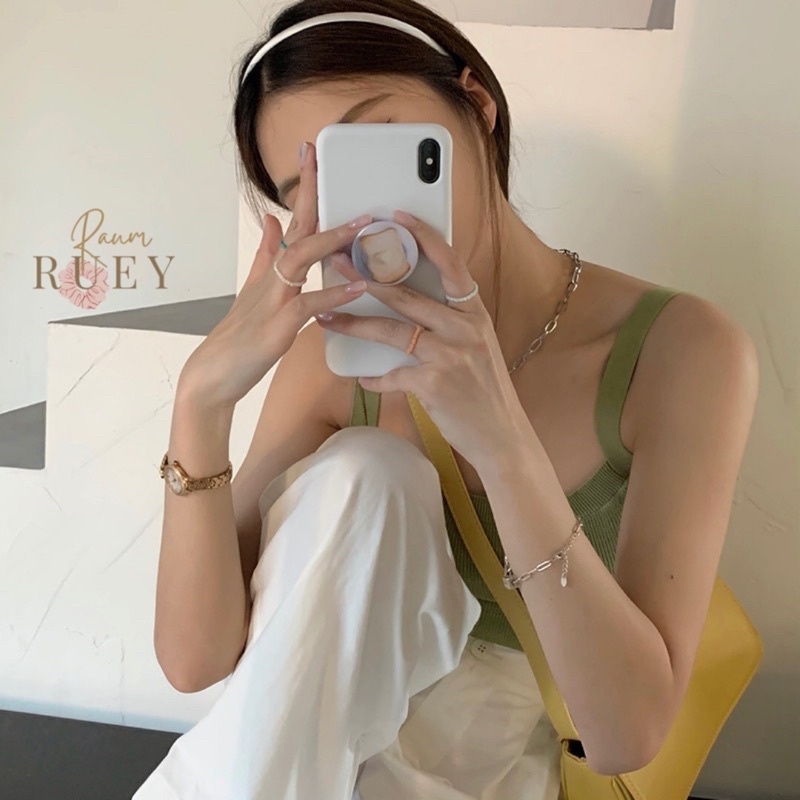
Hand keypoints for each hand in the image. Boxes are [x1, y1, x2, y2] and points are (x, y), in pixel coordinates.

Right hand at [179, 142, 370, 410]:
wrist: (213, 375)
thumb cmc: (239, 338)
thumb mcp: (253, 292)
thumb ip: (266, 258)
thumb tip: (274, 223)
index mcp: (270, 270)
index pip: (291, 221)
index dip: (302, 188)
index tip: (310, 153)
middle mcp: (270, 277)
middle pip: (293, 227)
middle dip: (309, 190)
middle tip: (319, 156)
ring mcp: (271, 300)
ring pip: (300, 258)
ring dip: (330, 238)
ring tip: (360, 224)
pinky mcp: (276, 327)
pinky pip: (307, 304)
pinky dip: (332, 294)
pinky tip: (357, 287)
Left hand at [318, 210, 527, 466]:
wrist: (501, 434)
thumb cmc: (484, 388)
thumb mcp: (477, 345)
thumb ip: (451, 322)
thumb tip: (411, 303)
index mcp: (475, 313)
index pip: (450, 264)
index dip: (423, 237)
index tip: (395, 216)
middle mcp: (464, 328)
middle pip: (407, 295)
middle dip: (366, 278)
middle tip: (336, 263)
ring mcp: (450, 355)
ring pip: (392, 331)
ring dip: (355, 324)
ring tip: (327, 316)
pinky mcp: (434, 384)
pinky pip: (392, 375)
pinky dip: (374, 379)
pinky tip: (362, 378)